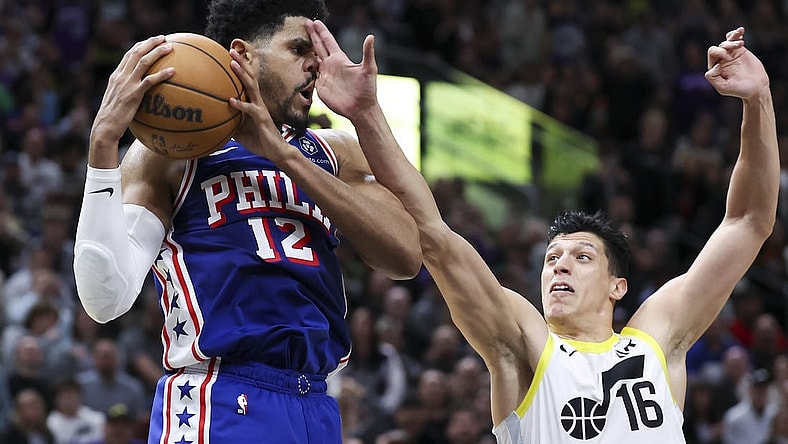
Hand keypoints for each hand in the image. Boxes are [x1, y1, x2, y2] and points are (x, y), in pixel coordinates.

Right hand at [90, 36, 174, 142]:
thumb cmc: (113, 119)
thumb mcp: (118, 101)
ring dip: (157, 53)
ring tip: (170, 48)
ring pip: (143, 62)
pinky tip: (173, 71)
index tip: (152, 41)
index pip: (128, 55)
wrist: (104, 128)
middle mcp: (120, 76)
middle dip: (150, 42)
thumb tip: (141, 94)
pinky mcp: (133, 95)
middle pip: (136, 53)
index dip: (141, 45)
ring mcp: (126, 84)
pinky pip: (150, 81)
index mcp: (116, 76)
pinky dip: (162, 74)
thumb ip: (127, 93)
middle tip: (164, 38)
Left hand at [228, 48, 291, 162]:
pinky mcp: (262, 118)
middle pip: (250, 77)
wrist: (276, 152)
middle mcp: (258, 101)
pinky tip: (231, 100)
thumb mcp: (239, 130)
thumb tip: (213, 120)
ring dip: (242, 74)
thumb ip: (229, 121)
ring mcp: (261, 108)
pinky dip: (240, 104)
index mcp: (253, 102)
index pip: (247, 81)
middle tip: (231, 50)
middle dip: (241, 63)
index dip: (240, 68)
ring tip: (232, 63)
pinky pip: (250, 109)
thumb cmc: (259, 140)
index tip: (228, 56)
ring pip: (252, 87)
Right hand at [306, 20, 378, 120]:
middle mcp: (331, 66)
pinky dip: (306, 69)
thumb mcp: (369, 69)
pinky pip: (310, 76)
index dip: (321, 31)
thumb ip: (367, 53)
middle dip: (313, 35)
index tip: (315, 22)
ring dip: (307, 51)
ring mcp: (325, 76)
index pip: (328, 42)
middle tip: (306, 23)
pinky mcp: (321, 87)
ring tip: (301, 41)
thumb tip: (371, 36)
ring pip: (313, 60)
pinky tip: (302, 64)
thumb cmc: (367, 89)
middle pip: (319, 47)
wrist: (361, 108)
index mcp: (340, 59)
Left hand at [705, 27, 768, 99]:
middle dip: (724, 48)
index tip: (728, 61)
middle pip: (717, 47)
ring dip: (732, 41)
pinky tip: (741, 30)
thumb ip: (714, 78)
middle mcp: (720, 61)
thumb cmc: (739, 90)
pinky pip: (735, 39)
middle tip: (732, 56)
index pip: (712, 55)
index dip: (719, 54)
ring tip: (741, 44)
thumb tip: (716, 65)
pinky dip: (736, 34)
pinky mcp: (740, 51)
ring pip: (726, 42)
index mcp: (714, 69)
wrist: (756, 87)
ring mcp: (730, 55)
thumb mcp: (723, 88)